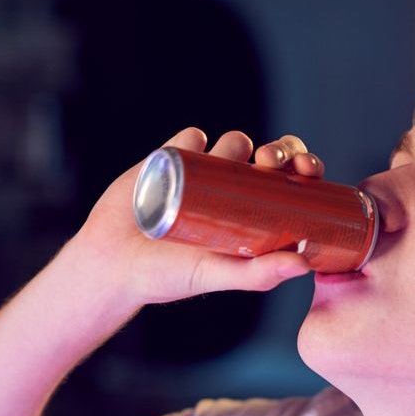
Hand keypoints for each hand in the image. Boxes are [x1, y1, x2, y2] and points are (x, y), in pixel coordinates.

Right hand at [66, 129, 317, 307]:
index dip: (305, 170)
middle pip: (270, 157)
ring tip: (230, 160)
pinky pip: (191, 137)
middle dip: (278, 151)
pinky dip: (196, 137)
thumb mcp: (214, 275)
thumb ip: (256, 275)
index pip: (293, 185)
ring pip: (234, 143)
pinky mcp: (170, 159)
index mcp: (254, 218)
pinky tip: (195, 150)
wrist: (109, 263)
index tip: (304, 171)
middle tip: (268, 163)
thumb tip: (304, 265)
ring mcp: (203, 173)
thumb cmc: (164, 278)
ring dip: (239, 143)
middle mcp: (233, 192)